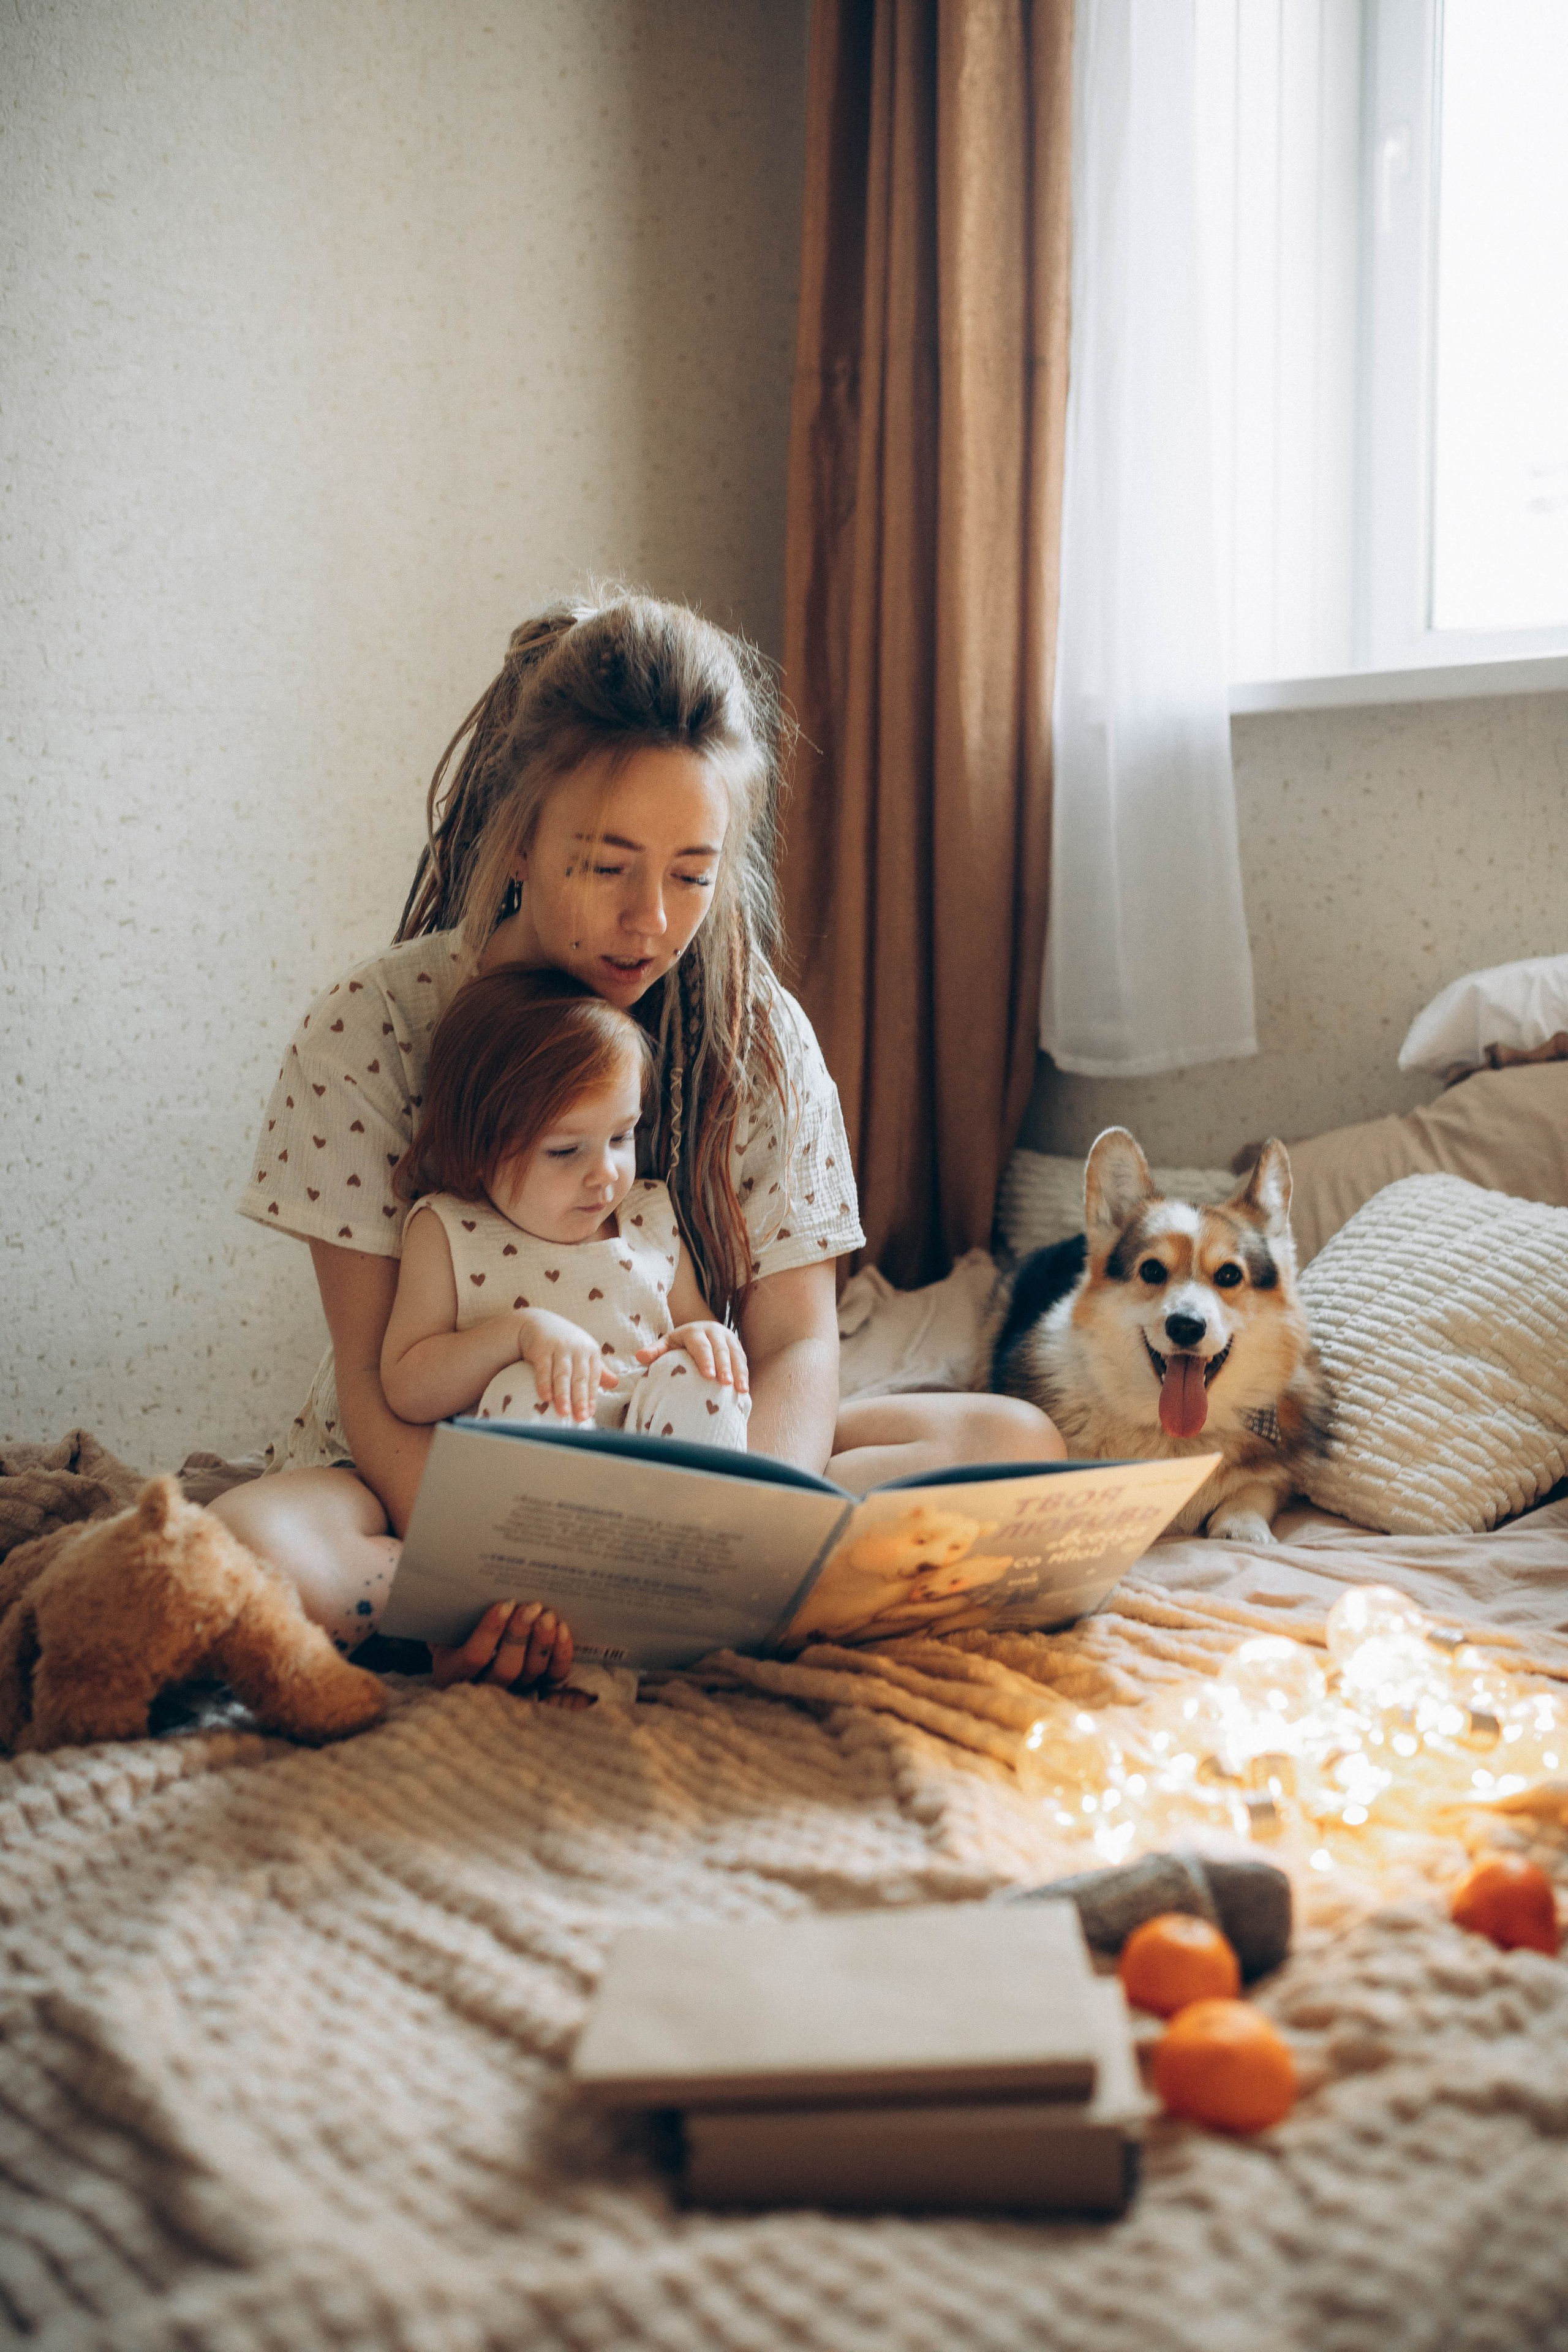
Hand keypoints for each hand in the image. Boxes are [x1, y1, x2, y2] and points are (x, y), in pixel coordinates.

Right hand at [429, 1600, 581, 1695]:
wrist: (468, 1641)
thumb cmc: (454, 1626)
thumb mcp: (446, 1621)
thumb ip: (454, 1611)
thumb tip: (468, 1589)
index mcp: (451, 1671)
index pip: (472, 1658)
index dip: (489, 1632)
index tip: (504, 1604)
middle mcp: (482, 1686)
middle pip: (505, 1670)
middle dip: (519, 1636)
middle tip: (532, 1607)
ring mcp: (511, 1688)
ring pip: (531, 1673)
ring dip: (542, 1642)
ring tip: (548, 1616)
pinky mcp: (537, 1685)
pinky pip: (552, 1675)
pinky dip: (560, 1654)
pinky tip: (561, 1629)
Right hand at [516, 1309, 620, 1423]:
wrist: (538, 1322)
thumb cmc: (564, 1343)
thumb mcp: (583, 1353)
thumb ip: (597, 1370)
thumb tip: (615, 1383)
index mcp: (591, 1352)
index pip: (594, 1378)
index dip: (591, 1397)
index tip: (589, 1414)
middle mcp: (578, 1349)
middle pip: (580, 1378)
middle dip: (580, 1399)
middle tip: (581, 1418)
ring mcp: (560, 1347)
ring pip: (562, 1375)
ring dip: (563, 1395)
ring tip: (563, 1412)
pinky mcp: (542, 1347)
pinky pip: (543, 1368)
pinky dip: (544, 1383)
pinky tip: (545, 1397)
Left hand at [637, 1320, 749, 1393]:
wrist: (700, 1332)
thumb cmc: (679, 1344)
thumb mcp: (666, 1344)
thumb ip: (655, 1351)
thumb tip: (640, 1357)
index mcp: (695, 1331)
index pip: (701, 1345)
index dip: (705, 1359)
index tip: (707, 1375)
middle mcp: (714, 1332)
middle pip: (721, 1350)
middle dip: (724, 1367)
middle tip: (725, 1383)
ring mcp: (728, 1339)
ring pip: (736, 1355)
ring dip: (739, 1372)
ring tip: (741, 1389)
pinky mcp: (737, 1348)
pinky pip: (743, 1361)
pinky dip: (744, 1374)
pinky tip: (744, 1389)